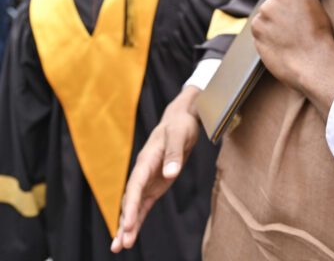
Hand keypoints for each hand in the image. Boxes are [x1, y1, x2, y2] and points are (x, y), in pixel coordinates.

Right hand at [110, 86, 201, 252]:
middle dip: (125, 222)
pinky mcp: (155, 184)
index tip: (128, 223)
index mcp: (146, 160)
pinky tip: (131, 234)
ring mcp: (148, 179)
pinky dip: (138, 218)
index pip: (134, 186)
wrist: (182, 119)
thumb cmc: (180, 125)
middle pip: (130, 200)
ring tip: (120, 246)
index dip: (131, 205)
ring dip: (127, 225)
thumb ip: (174, 154)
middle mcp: (143, 171)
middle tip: (119, 245)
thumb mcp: (180, 136)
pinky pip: (144, 204)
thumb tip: (170, 173)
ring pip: (134, 205)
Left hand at [251, 0, 333, 118]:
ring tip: (287, 37)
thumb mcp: (318, 9)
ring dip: (272, 22)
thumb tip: (292, 2)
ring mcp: (265, 9)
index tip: (296, 6)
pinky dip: (265, 34)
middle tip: (292, 24)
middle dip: (280, 8)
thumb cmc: (320, 38)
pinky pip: (258, 27)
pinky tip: (279, 42)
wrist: (314, 63)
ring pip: (266, 13)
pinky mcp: (256, 26)